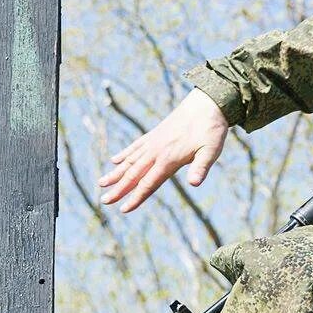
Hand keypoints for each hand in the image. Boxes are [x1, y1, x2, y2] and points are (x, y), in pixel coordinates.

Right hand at [99, 88, 228, 212]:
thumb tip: (194, 184)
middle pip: (134, 174)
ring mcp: (153, 142)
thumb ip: (201, 167)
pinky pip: (135, 146)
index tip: (124, 209)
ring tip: (101, 183)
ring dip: (115, 173)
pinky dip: (124, 155)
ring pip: (130, 161)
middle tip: (104, 201)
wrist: (206, 103)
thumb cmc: (211, 130)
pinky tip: (114, 161)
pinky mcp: (154, 134)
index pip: (148, 183)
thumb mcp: (211, 151)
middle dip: (119, 189)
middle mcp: (156, 151)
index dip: (136, 197)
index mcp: (169, 158)